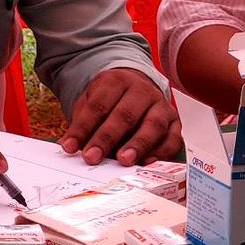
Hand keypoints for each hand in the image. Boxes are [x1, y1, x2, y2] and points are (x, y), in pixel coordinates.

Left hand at [60, 68, 179, 166]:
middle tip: (92, 157)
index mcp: (116, 81)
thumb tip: (71, 147)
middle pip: (125, 115)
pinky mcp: (175, 123)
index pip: (98, 105)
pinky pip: (173, 139)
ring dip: (137, 145)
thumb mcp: (91, 102)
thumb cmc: (109, 100)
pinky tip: (147, 163)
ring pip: (152, 125)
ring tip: (123, 161)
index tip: (69, 147)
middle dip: (107, 138)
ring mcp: (161, 106)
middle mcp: (142, 91)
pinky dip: (161, 153)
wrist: (136, 87)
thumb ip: (83, 123)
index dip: (83, 127)